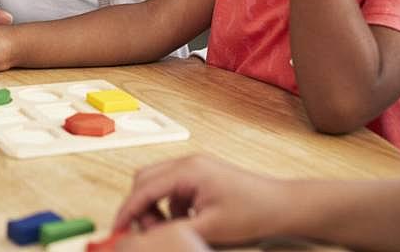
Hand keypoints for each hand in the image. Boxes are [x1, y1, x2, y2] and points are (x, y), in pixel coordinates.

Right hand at [113, 155, 291, 246]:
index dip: (127, 210)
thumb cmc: (253, 212)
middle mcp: (188, 163)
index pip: (144, 188)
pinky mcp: (201, 176)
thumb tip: (146, 237)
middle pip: (145, 180)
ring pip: (157, 184)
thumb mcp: (209, 229)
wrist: (282, 206)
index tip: (117, 229)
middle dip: (139, 207)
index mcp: (188, 170)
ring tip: (168, 230)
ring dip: (155, 208)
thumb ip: (173, 231)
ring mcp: (195, 167)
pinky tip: (185, 223)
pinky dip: (170, 207)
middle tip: (145, 233)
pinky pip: (173, 189)